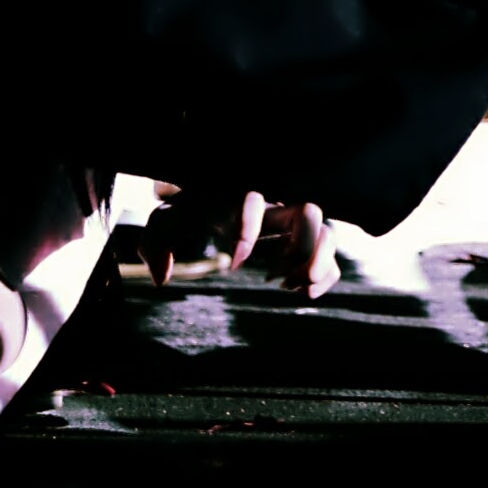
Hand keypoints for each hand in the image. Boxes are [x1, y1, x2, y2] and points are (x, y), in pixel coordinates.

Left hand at [137, 185, 340, 297]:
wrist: (220, 196)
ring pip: (328, 232)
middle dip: (299, 249)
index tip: (233, 263)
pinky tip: (300, 293)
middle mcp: (276, 203)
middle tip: (275, 277)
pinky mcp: (304, 241)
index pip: (253, 200)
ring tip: (291, 286)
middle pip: (310, 211)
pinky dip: (325, 277)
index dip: (247, 233)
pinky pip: (331, 256)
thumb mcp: (171, 219)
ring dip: (316, 265)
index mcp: (242, 195)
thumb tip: (162, 278)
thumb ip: (157, 241)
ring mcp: (295, 221)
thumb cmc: (196, 209)